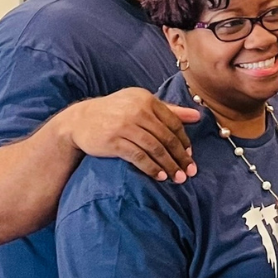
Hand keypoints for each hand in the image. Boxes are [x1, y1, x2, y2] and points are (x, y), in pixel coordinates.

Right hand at [64, 88, 199, 182]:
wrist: (79, 120)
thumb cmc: (115, 113)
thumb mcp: (140, 105)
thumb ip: (169, 110)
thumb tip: (198, 115)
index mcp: (146, 99)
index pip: (173, 122)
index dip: (184, 141)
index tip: (190, 156)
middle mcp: (136, 110)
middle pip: (166, 137)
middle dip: (180, 156)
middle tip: (190, 171)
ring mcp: (124, 125)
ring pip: (155, 148)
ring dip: (169, 165)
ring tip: (178, 178)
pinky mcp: (113, 140)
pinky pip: (138, 156)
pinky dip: (151, 168)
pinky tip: (159, 176)